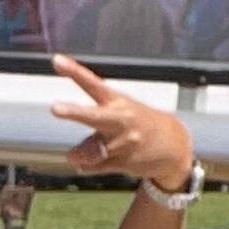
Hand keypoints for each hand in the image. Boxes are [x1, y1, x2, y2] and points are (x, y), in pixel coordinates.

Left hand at [46, 55, 194, 196]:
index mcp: (117, 101)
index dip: (74, 72)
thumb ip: (91, 132)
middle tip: (55, 108)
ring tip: (75, 155)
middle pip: (94, 117)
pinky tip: (86, 164)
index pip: (93, 84)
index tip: (57, 61)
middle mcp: (120, 120)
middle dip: (75, 113)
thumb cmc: (138, 124)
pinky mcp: (125, 162)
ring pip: (90, 151)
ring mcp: (124, 142)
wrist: (173, 145)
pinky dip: (87, 166)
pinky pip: (95, 167)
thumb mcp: (120, 113)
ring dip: (79, 155)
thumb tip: (72, 158)